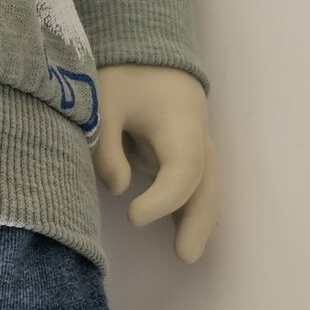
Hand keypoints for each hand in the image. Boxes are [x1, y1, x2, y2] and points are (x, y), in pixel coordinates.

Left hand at [91, 64, 218, 264]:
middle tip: (185, 257)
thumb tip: (119, 188)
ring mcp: (196, 144)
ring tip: (187, 254)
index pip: (183, 170)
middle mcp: (197, 136)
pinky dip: (190, 208)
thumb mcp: (104, 101)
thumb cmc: (123, 74)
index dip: (163, 199)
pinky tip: (180, 236)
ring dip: (198, 220)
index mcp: (181, 121)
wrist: (145, 52)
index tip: (132, 216)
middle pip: (206, 184)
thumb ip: (106, 144)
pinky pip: (195, 185)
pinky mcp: (186, 152)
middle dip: (197, 221)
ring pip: (205, 187)